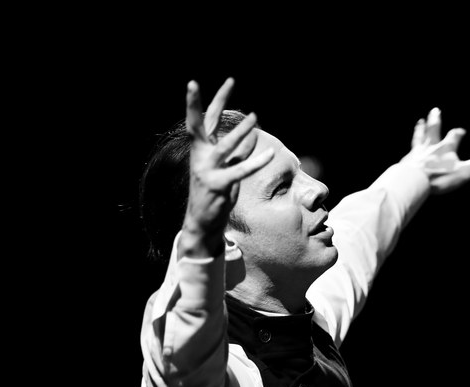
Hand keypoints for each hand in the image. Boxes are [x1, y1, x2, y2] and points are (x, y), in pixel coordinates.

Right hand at [181, 78, 273, 256]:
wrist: (202, 222)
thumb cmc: (214, 194)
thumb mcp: (225, 169)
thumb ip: (236, 153)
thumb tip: (252, 136)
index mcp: (200, 150)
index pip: (205, 120)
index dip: (208, 101)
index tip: (219, 82)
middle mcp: (200, 157)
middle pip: (205, 123)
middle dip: (215, 100)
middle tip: (230, 81)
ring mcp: (207, 171)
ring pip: (225, 146)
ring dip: (241, 131)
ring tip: (255, 116)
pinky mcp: (218, 185)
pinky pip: (240, 170)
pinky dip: (255, 161)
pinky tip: (268, 152)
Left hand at [401, 107, 469, 194]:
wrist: (412, 182)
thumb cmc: (439, 177)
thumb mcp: (465, 171)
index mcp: (446, 148)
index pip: (454, 136)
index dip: (458, 133)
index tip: (460, 131)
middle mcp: (430, 148)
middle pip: (433, 130)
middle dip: (435, 120)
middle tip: (434, 110)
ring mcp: (415, 155)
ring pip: (418, 139)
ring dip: (420, 130)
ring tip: (419, 123)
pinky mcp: (404, 164)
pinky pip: (407, 155)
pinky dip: (408, 152)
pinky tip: (406, 153)